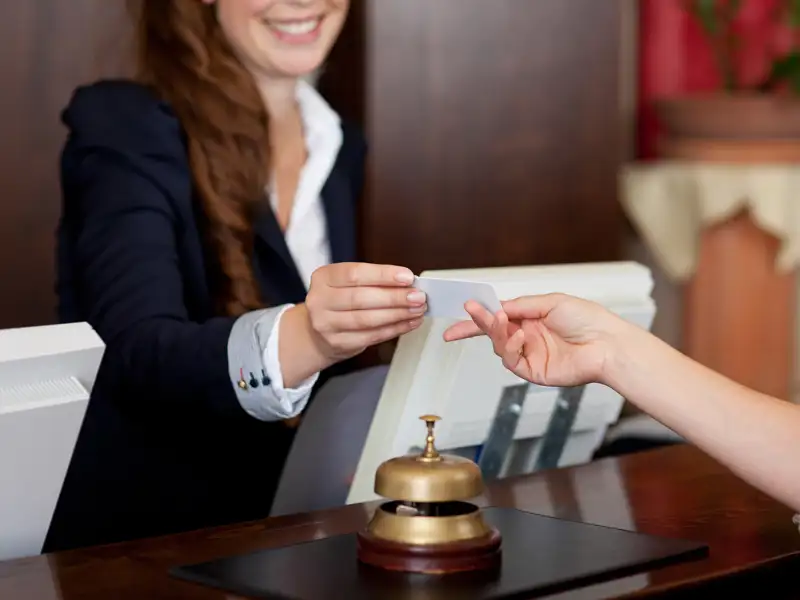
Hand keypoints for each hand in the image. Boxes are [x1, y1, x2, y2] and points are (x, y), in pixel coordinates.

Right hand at [300, 262, 425, 362]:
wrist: (317, 333)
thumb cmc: (339, 303)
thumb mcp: (347, 284)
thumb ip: (373, 282)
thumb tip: (408, 284)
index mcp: (324, 277)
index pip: (355, 273)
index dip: (383, 275)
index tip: (407, 277)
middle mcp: (320, 300)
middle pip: (361, 298)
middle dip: (395, 297)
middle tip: (418, 296)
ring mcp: (326, 324)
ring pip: (367, 319)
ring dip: (398, 314)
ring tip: (417, 310)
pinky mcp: (337, 343)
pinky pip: (371, 336)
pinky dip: (394, 329)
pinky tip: (408, 323)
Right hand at [442, 293, 627, 386]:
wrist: (606, 344)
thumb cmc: (588, 320)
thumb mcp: (551, 302)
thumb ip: (521, 305)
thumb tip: (498, 306)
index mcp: (532, 318)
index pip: (499, 316)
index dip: (480, 314)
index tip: (465, 307)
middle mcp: (528, 336)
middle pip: (494, 331)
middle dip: (478, 322)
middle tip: (469, 311)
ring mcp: (529, 354)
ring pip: (499, 345)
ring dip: (495, 331)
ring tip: (499, 319)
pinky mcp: (533, 371)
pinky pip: (511, 360)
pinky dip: (511, 346)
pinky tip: (520, 336)